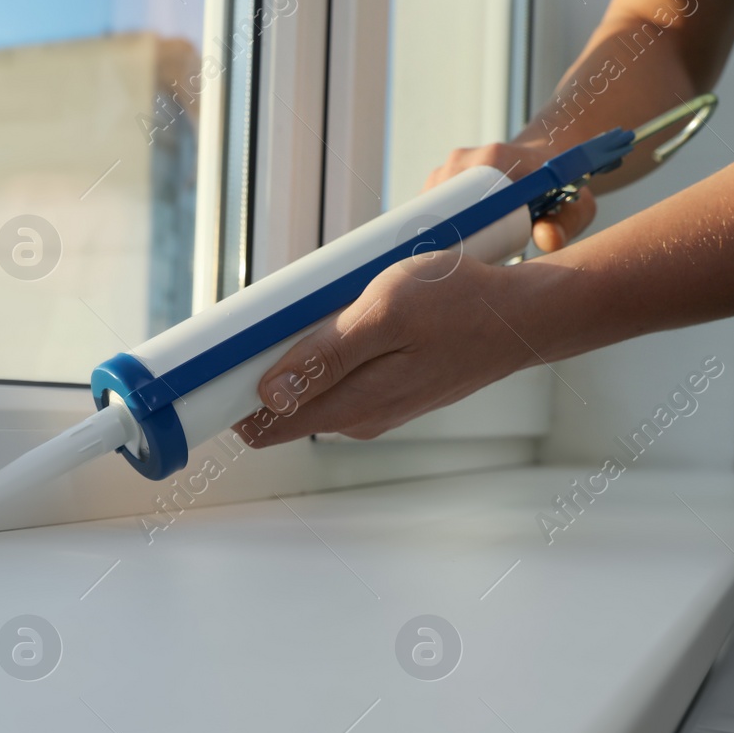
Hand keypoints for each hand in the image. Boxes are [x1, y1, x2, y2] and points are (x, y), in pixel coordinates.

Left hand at [234, 251, 544, 446]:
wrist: (524, 315)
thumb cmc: (462, 306)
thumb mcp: (385, 313)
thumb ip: (326, 356)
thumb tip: (270, 393)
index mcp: (351, 406)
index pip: (264, 426)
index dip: (227, 400)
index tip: (209, 366)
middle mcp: (358, 416)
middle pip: (280, 408)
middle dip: (252, 373)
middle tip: (245, 325)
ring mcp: (375, 404)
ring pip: (308, 389)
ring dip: (288, 358)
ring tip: (286, 315)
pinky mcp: (390, 386)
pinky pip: (336, 375)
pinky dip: (320, 352)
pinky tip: (327, 320)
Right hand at [425, 141, 596, 252]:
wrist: (548, 158)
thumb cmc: (564, 188)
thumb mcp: (574, 208)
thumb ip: (564, 225)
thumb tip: (547, 240)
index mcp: (491, 159)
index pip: (457, 195)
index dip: (448, 226)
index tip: (450, 256)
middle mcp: (463, 159)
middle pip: (434, 205)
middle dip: (434, 238)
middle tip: (446, 270)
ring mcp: (447, 167)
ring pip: (424, 207)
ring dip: (427, 234)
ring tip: (439, 264)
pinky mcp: (440, 177)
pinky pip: (424, 204)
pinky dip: (424, 226)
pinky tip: (427, 249)